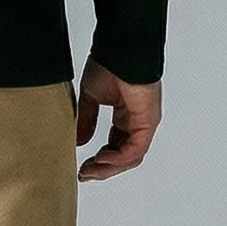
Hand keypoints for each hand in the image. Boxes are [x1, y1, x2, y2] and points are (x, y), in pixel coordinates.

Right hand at [75, 57, 160, 181]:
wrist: (120, 50)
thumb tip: (79, 142)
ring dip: (109, 168)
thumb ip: (86, 120)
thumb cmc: (108, 65)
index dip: (99, 160)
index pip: (116, 147)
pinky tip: (101, 158)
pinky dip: (118, 158)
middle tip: (85, 174)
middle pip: (124, 157)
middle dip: (103, 169)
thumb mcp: (91, 98)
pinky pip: (135, 149)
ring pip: (131, 157)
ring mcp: (144, 124)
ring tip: (90, 170)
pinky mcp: (147, 122)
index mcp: (126, 117)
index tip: (82, 167)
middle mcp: (137, 123)